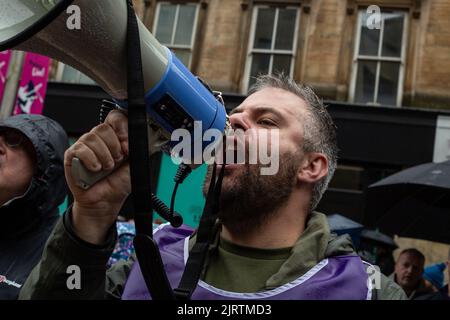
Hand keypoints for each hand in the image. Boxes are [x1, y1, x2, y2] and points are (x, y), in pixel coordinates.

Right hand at [64, 110, 130, 243]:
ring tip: (107, 167)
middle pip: (103, 127)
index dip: (122, 129)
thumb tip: (144, 133)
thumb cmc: (118, 183)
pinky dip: (91, 160)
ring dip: (104, 155)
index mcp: (114, 137)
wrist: (106, 201)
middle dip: (115, 146)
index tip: (127, 146)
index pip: (115, 118)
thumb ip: (139, 147)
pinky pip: (80, 149)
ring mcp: (84, 146)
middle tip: (118, 160)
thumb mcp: (136, 163)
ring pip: (92, 137)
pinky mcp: (72, 155)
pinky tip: (95, 169)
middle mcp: (98, 139)